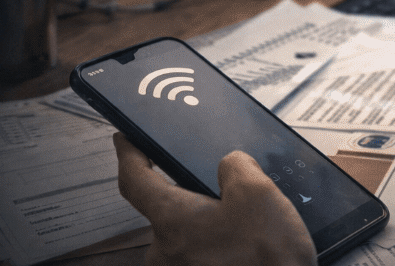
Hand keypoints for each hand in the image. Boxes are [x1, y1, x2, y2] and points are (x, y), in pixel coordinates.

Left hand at [113, 132, 316, 265]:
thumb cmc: (269, 258)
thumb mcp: (259, 193)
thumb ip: (236, 166)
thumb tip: (230, 164)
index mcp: (173, 220)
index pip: (134, 180)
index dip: (128, 154)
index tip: (125, 139)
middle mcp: (165, 250)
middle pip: (167, 206)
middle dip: (193, 193)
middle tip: (226, 186)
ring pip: (187, 230)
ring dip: (210, 219)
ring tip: (248, 220)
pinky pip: (199, 251)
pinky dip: (217, 240)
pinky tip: (246, 241)